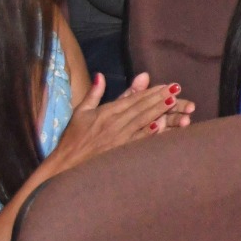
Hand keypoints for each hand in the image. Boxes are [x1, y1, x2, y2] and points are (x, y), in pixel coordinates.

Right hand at [48, 73, 193, 176]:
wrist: (64, 164)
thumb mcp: (80, 112)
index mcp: (106, 112)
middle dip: (159, 97)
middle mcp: (114, 123)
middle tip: (176, 89)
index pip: (133, 99)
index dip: (150, 91)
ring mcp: (117, 138)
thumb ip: (93, 94)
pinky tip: (160, 127)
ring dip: (158, 111)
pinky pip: (136, 141)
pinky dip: (147, 134)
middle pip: (140, 108)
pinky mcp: (118, 152)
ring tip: (174, 102)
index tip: (166, 85)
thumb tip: (100, 75)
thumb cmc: (73, 138)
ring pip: (141, 121)